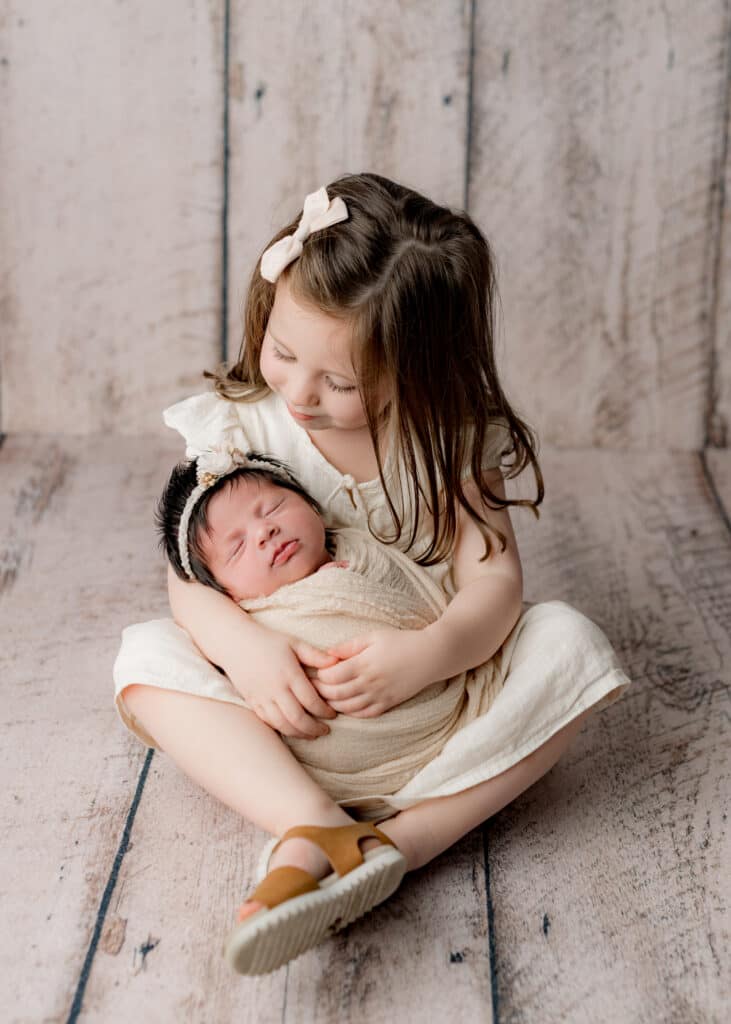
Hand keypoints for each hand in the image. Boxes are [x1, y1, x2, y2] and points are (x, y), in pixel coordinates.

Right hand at [227, 623, 337, 739]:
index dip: (324, 711)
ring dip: (299, 733)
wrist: (235, 644)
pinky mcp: (252, 702)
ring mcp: (262, 697)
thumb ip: (315, 655)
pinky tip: (292, 729)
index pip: (311, 700)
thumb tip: (336, 662)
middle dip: (313, 728)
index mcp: (289, 674)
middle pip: (297, 718)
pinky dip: (282, 729)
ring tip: (311, 734)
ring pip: (282, 724)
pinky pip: (268, 722)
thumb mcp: (294, 643)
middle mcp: (275, 689)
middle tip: (325, 730)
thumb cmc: (268, 641)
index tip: (332, 714)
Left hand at [312, 628, 436, 717]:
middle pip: (335, 694)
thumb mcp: (373, 636)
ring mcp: (379, 696)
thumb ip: (349, 646)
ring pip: (347, 707)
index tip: (314, 671)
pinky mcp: (388, 704)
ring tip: (324, 698)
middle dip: (320, 692)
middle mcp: (369, 683)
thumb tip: (327, 653)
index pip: (331, 676)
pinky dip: (350, 712)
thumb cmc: (401, 641)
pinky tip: (344, 706)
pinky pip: (364, 714)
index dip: (319, 675)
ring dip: (332, 704)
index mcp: (363, 664)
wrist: (430, 656)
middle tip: (311, 688)